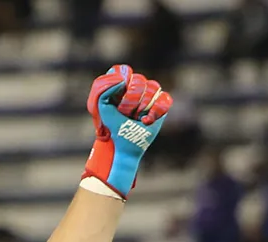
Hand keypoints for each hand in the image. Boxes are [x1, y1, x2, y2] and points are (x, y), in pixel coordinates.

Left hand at [81, 65, 172, 199]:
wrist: (127, 145)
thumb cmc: (115, 128)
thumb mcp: (104, 110)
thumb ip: (103, 92)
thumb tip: (121, 80)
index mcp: (122, 85)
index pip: (124, 71)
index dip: (123, 83)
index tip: (118, 98)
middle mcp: (137, 87)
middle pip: (139, 81)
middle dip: (131, 101)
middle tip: (126, 115)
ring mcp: (151, 94)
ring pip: (153, 88)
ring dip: (143, 107)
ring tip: (136, 118)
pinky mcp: (162, 104)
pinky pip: (165, 98)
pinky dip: (156, 111)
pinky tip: (147, 121)